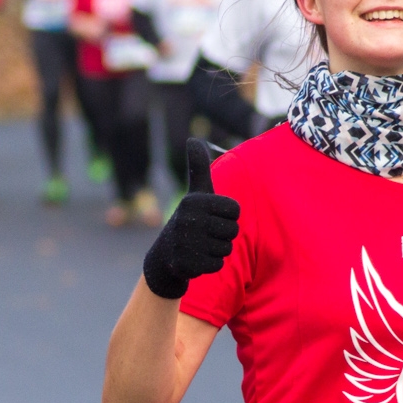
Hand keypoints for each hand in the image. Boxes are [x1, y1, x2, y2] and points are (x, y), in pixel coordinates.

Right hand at [142, 139, 239, 298]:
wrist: (166, 254)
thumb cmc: (190, 218)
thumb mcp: (196, 192)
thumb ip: (198, 167)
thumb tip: (192, 138)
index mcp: (194, 201)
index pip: (236, 211)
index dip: (229, 216)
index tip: (212, 217)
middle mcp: (187, 220)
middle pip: (233, 231)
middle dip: (224, 234)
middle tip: (206, 233)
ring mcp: (185, 243)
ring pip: (227, 249)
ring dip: (218, 250)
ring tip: (201, 245)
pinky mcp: (185, 264)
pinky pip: (217, 264)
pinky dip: (211, 264)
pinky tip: (197, 259)